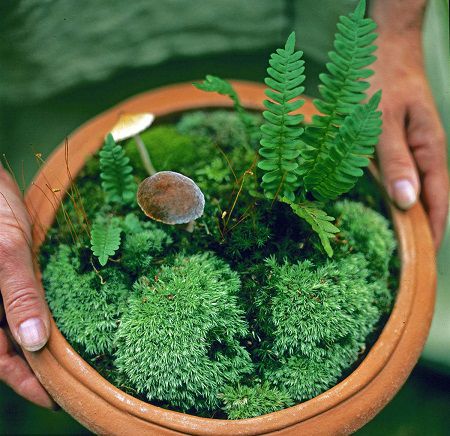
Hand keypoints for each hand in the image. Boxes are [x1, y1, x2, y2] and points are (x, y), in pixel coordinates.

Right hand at [0, 166, 53, 407]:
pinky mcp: (13, 276)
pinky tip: (65, 320)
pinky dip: (43, 316)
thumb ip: (18, 292)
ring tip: (75, 356)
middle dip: (38, 367)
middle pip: (9, 347)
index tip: (56, 399)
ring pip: (19, 328)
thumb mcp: (7, 248)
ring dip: (43, 343)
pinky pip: (25, 304)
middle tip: (74, 381)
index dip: (25, 381)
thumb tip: (34, 339)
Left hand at [371, 31, 448, 248]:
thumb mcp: (381, 122)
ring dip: (407, 216)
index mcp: (429, 150)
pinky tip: (384, 208)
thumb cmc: (381, 80)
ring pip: (415, 190)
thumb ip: (394, 161)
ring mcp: (414, 148)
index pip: (438, 201)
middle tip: (404, 262)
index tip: (422, 262)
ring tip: (394, 244)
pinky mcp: (399, 144)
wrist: (383, 46)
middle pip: (429, 200)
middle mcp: (425, 153)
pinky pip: (402, 176)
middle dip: (420, 231)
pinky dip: (396, 196)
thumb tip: (408, 203)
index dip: (432, 232)